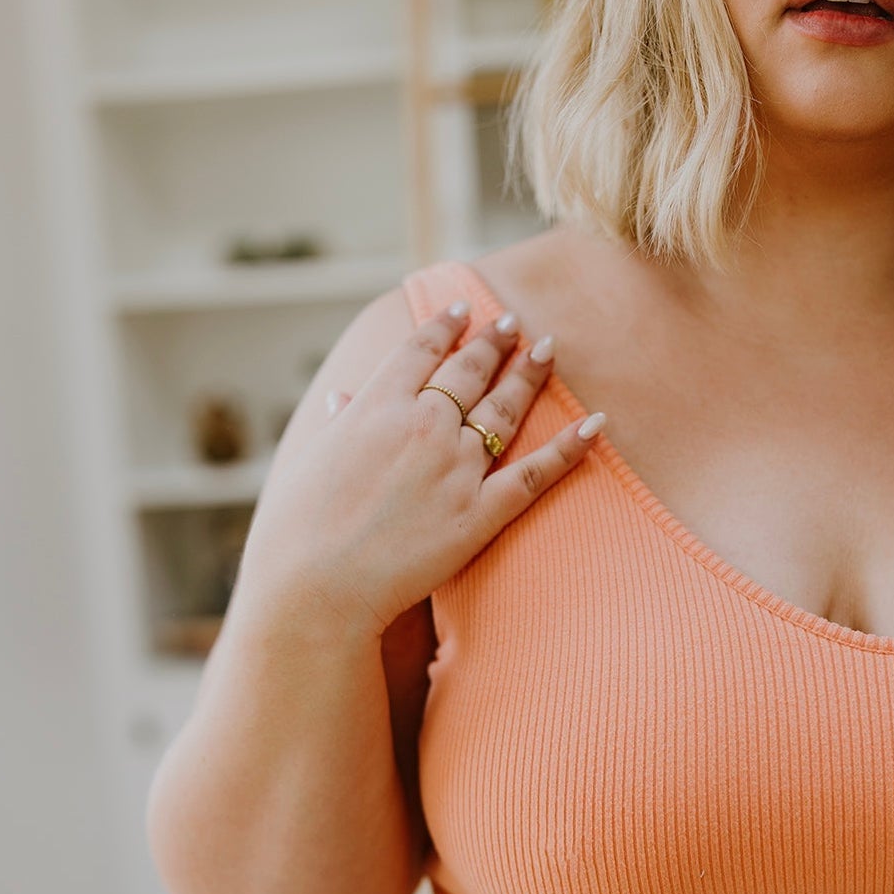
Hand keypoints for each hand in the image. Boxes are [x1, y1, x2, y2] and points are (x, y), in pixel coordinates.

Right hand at [239, 300, 605, 635]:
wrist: (316, 585)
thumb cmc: (298, 529)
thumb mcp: (309, 461)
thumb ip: (336, 425)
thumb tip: (341, 399)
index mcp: (377, 405)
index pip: (420, 351)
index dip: (445, 326)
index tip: (462, 308)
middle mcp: (423, 425)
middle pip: (468, 371)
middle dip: (493, 342)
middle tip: (513, 322)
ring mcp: (456, 467)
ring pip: (504, 411)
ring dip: (529, 375)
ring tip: (546, 350)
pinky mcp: (480, 513)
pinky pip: (536, 474)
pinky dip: (569, 448)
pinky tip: (595, 424)